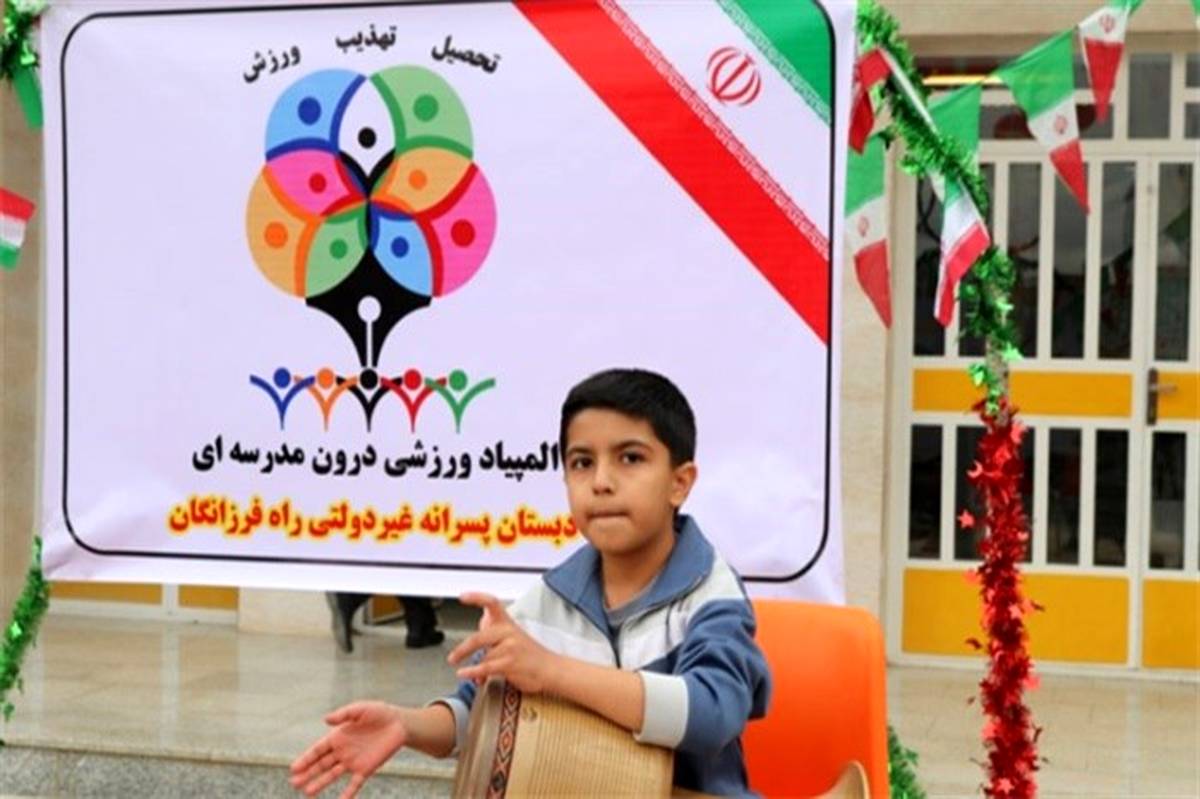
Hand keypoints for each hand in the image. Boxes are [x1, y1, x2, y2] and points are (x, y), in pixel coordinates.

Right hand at [289, 701, 406, 797]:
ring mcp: (353, 762)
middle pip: (321, 764)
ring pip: (333, 775)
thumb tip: (325, 720)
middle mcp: (342, 751)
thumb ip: (344, 714)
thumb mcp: (361, 709)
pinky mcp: (366, 769)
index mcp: (338, 737)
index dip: (306, 759)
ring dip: (320, 783)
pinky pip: (355, 784)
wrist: (399, 723)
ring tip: (308, 793)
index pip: (318, 750)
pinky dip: (348, 793)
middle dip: (308, 773)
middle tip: (294, 783)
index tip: (294, 769)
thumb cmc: (378, 713)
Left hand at [448, 592, 559, 693]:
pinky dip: (472, 672)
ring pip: (483, 655)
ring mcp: (510, 647)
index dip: (477, 598)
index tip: (463, 596)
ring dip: (472, 668)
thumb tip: (478, 627)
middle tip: (452, 657)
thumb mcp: (512, 636)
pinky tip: (465, 674)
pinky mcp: (511, 662)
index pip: (492, 603)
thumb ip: (494, 632)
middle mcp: (509, 632)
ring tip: (464, 673)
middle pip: (480, 637)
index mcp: (508, 623)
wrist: (550, 668)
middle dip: (463, 649)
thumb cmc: (530, 654)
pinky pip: (486, 667)